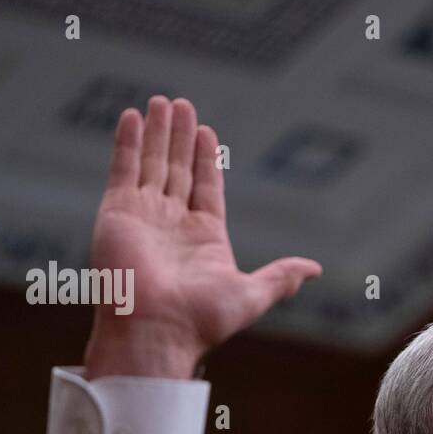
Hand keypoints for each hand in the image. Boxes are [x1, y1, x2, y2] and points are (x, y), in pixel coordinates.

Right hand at [82, 96, 320, 378]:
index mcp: (204, 239)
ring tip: (162, 101)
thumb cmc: (202, 319)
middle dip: (180, 137)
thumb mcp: (251, 294)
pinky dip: (129, 143)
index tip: (207, 131)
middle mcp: (173, 225)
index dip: (207, 160)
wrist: (155, 331)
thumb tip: (314, 269)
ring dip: (157, 132)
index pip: (206, 188)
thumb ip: (280, 277)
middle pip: (178, 170)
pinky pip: (123, 169)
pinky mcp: (117, 212)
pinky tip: (134, 116)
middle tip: (182, 104)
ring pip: (152, 164)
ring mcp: (144, 217)